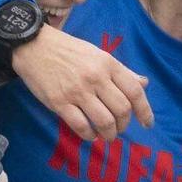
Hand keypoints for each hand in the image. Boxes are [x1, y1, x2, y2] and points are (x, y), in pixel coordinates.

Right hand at [11, 25, 153, 142]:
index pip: (135, 91)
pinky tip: (90, 135)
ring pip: (104, 122)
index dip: (145, 111)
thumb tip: (144, 84)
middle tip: (119, 128)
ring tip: (107, 136)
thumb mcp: (98, 55)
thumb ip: (121, 71)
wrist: (33, 45)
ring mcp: (77, 91)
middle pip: (122, 110)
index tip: (147, 124)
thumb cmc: (69, 51)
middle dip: (124, 125)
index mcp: (107, 64)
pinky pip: (81, 126)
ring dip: (109, 134)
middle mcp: (95, 77)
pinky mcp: (59, 102)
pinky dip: (90, 135)